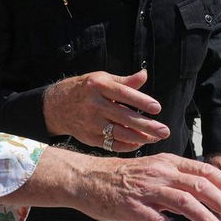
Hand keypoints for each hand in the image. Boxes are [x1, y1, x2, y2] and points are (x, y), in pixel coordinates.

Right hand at [43, 69, 169, 150]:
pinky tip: (139, 142)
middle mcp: (94, 105)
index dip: (141, 101)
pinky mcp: (89, 137)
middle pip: (124, 117)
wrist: (56, 106)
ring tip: (155, 138)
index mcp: (98, 86)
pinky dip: (126, 146)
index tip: (157, 108)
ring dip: (139, 138)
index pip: (123, 94)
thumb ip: (124, 81)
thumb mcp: (101, 79)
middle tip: (164, 131)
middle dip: (146, 125)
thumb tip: (144, 75)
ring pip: (119, 133)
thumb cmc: (85, 89)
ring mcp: (91, 123)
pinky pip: (111, 144)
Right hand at [73, 154, 220, 220]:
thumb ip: (176, 181)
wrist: (86, 178)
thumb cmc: (120, 178)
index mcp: (168, 162)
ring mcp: (147, 191)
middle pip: (201, 186)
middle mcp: (161, 173)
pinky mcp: (133, 208)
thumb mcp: (153, 170)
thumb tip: (202, 197)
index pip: (206, 171)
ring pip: (186, 203)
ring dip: (208, 219)